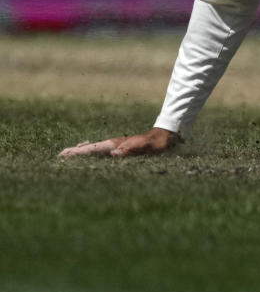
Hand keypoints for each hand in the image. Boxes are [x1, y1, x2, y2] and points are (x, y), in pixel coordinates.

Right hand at [58, 128, 178, 157]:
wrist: (166, 136)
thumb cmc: (157, 143)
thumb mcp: (146, 146)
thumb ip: (131, 149)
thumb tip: (112, 153)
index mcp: (117, 143)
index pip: (94, 148)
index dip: (79, 152)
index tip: (65, 154)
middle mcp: (115, 144)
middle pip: (91, 148)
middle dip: (76, 151)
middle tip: (60, 155)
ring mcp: (118, 146)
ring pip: (96, 149)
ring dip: (83, 151)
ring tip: (70, 154)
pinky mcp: (123, 149)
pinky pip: (103, 151)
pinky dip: (93, 151)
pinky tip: (90, 151)